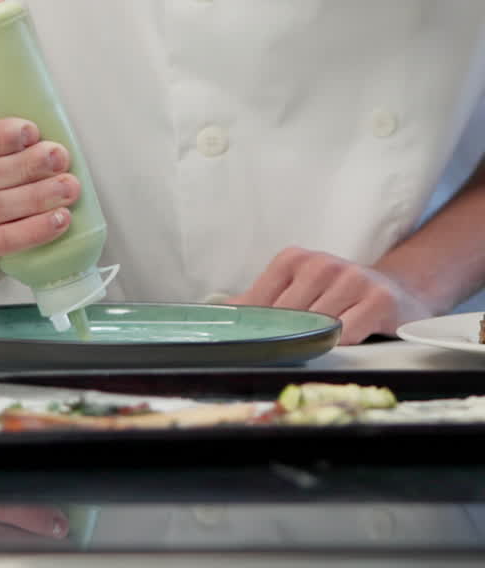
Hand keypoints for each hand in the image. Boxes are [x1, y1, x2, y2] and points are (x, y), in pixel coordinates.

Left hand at [228, 245, 433, 344]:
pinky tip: (340, 346)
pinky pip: (349, 333)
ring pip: (317, 327)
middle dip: (282, 342)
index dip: (254, 329)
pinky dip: (341, 345)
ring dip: (313, 345)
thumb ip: (263, 302)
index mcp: (294, 259)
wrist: (397, 291)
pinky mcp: (378, 298)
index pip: (261, 301)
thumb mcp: (298, 289)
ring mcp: (352, 278)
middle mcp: (321, 264)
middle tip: (277, 360)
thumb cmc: (339, 295)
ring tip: (313, 352)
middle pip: (288, 318)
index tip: (247, 349)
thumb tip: (223, 313)